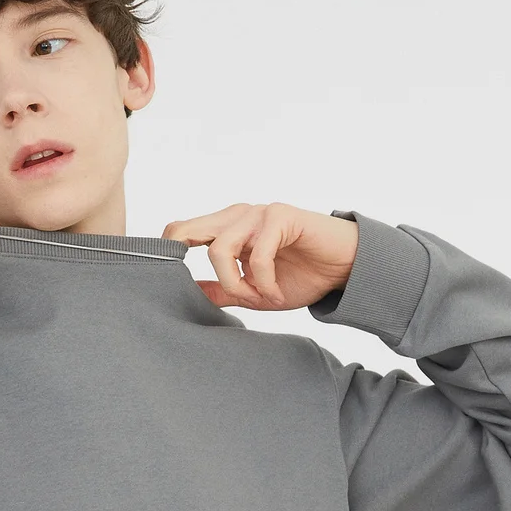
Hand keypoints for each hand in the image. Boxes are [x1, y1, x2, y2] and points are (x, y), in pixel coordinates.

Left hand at [161, 203, 358, 310]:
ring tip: (259, 297)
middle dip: (183, 261)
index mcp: (225, 228)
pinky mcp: (280, 216)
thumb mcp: (252, 292)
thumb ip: (221, 290)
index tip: (166, 282)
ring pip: (219, 250)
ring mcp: (257, 213)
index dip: (166, 251)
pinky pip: (256, 256)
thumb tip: (188, 294)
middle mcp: (236, 216)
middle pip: (185, 231)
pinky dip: (263, 282)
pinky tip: (276, 293)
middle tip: (203, 290)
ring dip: (236, 284)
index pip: (181, 230)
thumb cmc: (301, 276)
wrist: (344, 268)